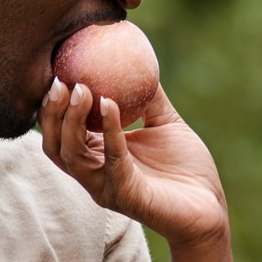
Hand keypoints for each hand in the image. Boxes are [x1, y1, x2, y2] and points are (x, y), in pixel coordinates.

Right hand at [37, 79, 229, 251]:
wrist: (210, 206)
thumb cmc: (186, 168)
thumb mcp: (164, 122)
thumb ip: (148, 95)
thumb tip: (138, 56)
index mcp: (97, 157)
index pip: (61, 131)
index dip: (52, 105)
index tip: (55, 71)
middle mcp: (94, 174)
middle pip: (55, 145)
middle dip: (51, 113)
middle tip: (58, 81)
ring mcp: (106, 187)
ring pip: (73, 155)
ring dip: (72, 120)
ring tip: (81, 90)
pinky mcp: (126, 195)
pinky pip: (112, 159)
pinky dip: (110, 129)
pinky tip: (110, 104)